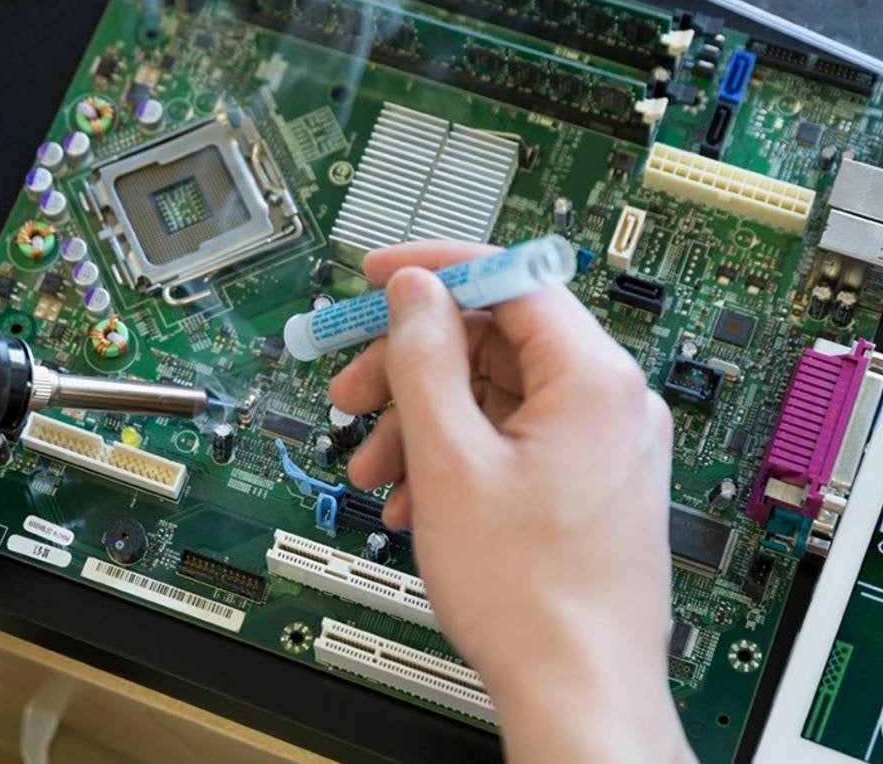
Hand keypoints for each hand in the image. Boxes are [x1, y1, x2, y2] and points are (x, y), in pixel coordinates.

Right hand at [329, 243, 693, 763]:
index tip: (377, 276)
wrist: (577, 692)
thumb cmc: (529, 594)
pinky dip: (455, 456)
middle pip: (494, 341)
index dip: (434, 271)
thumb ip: (425, 358)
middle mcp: (610, 403)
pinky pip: (510, 440)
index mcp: (594, 380)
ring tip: (375, 467)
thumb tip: (414, 292)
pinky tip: (414, 496)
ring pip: (494, 396)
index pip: (510, 278)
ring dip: (423, 421)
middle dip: (412, 366)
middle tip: (352, 391)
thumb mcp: (449, 459)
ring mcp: (601, 445)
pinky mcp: (587, 481)